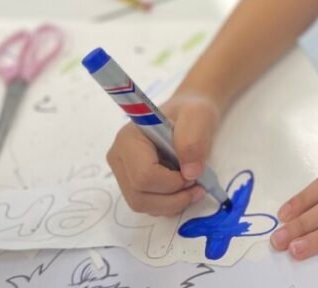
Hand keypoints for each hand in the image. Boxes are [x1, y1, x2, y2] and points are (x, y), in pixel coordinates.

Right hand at [106, 92, 221, 214]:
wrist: (188, 115)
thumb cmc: (190, 112)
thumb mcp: (198, 116)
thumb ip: (193, 141)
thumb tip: (190, 174)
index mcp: (129, 138)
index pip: (144, 175)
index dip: (171, 183)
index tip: (194, 175)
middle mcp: (120, 158)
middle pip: (139, 196)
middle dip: (173, 198)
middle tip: (198, 187)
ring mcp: (124, 173)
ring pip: (142, 205)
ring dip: (172, 204)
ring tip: (194, 189)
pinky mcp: (133, 184)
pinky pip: (147, 205)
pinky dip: (168, 205)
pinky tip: (183, 191)